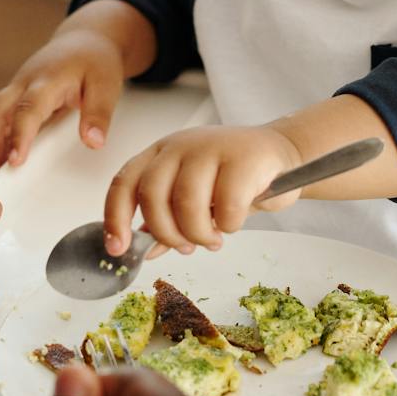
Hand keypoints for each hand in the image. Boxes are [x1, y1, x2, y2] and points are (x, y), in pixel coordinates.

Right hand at [0, 29, 125, 176]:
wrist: (84, 39)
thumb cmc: (95, 62)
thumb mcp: (106, 84)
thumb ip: (99, 113)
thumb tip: (93, 142)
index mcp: (48, 79)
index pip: (28, 108)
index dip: (20, 135)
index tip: (16, 161)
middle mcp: (25, 83)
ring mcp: (17, 89)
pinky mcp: (16, 97)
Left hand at [103, 125, 302, 257]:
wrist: (281, 155)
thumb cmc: (232, 179)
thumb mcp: (193, 197)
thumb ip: (167, 220)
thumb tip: (143, 249)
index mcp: (160, 154)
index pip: (124, 184)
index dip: (115, 219)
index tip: (118, 250)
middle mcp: (179, 146)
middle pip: (152, 195)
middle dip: (166, 232)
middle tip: (186, 247)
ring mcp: (210, 147)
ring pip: (186, 202)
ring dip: (199, 234)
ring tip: (213, 240)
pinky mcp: (243, 157)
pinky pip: (226, 205)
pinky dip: (228, 225)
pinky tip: (233, 223)